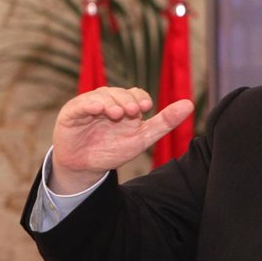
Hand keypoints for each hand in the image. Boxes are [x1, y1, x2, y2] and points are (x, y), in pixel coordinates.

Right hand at [51, 87, 193, 193]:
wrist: (87, 167)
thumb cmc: (114, 150)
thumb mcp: (143, 138)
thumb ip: (165, 122)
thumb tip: (189, 103)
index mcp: (125, 105)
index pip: (136, 93)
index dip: (141, 98)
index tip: (147, 108)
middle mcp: (108, 101)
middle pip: (119, 93)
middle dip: (127, 101)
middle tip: (133, 112)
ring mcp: (89, 105)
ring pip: (101, 95)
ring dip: (111, 102)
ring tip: (118, 114)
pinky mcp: (72, 113)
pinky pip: (80, 104)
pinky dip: (90, 104)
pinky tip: (98, 109)